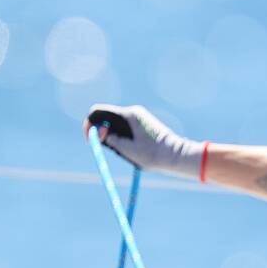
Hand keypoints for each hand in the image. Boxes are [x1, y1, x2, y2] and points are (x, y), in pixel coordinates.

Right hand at [84, 104, 203, 178]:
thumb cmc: (153, 154)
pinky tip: (131, 149)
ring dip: (113, 137)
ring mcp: (139, 117)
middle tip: (109, 147)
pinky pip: (124, 129)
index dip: (90, 124)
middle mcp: (133, 112)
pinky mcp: (143, 124)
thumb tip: (100, 133)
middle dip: (102, 132)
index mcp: (128, 114)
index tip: (92, 139)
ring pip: (115, 124)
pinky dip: (122, 138)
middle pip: (106, 117)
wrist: (176, 156)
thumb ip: (110, 139)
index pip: (98, 111)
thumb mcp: (126, 149)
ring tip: (125, 150)